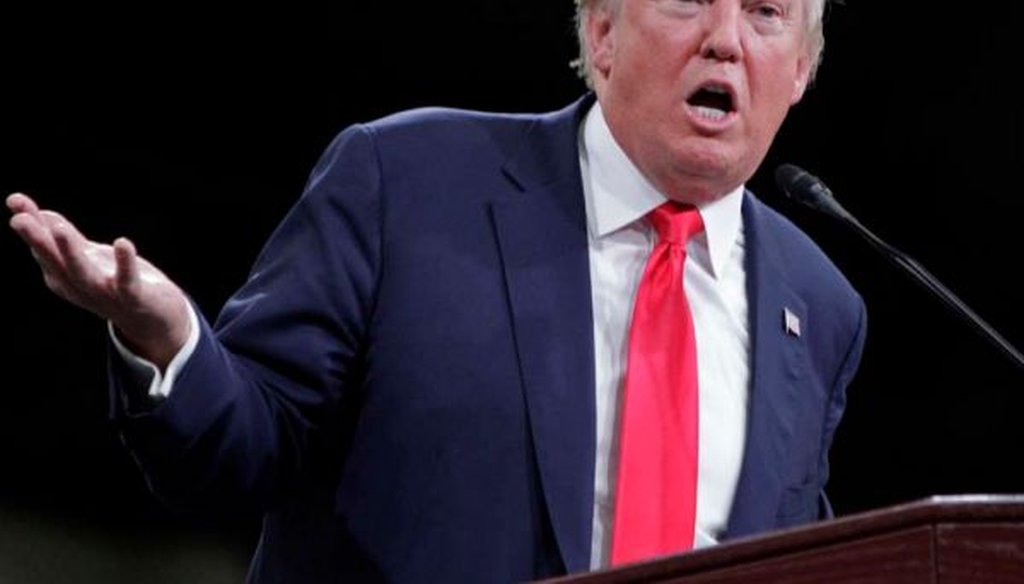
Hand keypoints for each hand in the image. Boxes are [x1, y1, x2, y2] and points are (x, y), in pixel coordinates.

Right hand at [7, 193, 190, 368]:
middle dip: (37, 240)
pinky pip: (127, 281)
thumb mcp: (89, 259)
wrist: (155, 321)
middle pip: (54, 262)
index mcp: (64, 276)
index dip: (30, 223)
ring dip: (70, 252)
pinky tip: (123, 243)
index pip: (43, 246)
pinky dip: (124, 264)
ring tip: (61, 229)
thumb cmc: (117, 285)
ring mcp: (105, 293)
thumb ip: (67, 238)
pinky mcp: (133, 297)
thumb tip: (41, 213)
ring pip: (82, 274)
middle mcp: (79, 286)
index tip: (14, 199)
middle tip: (19, 219)